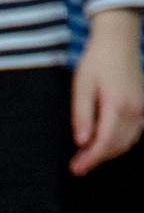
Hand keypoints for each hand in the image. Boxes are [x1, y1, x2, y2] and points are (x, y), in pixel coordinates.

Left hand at [72, 10, 143, 175]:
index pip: (104, 142)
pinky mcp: (142, 106)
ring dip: (107, 153)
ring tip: (86, 157)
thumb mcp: (81, 88)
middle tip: (76, 166)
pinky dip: (118, 143)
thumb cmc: (96, 63)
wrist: (118, 42)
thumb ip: (82, 116)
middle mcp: (134, 109)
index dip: (89, 159)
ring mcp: (141, 108)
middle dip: (96, 159)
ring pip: (126, 141)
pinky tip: (102, 144)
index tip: (75, 170)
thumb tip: (81, 142)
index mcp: (117, 105)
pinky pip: (133, 133)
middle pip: (116, 145)